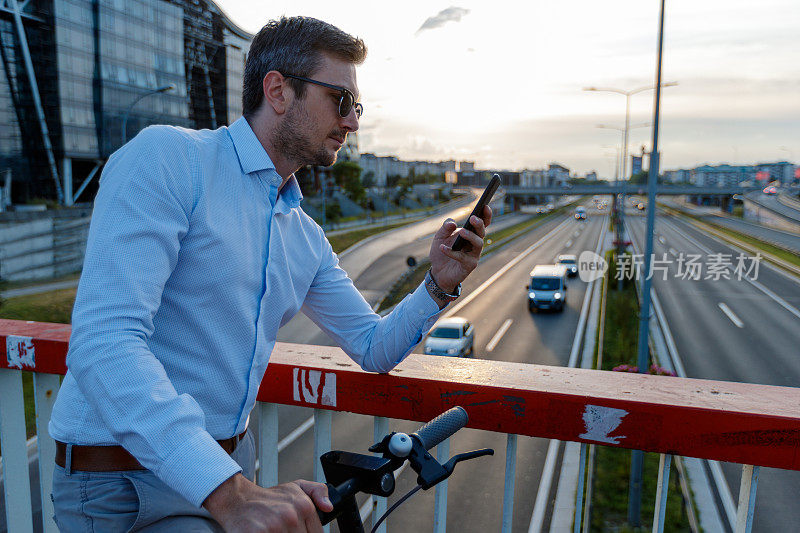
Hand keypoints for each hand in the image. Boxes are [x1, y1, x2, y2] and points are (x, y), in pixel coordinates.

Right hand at [203, 474, 332, 531]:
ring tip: (274, 531)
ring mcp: (275, 527)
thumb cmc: (267, 497)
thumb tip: (329, 507)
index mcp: (304, 506)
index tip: (297, 531)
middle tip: (283, 530)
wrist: (237, 499)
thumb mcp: (295, 487)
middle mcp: (291, 516)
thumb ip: (317, 492)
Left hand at [429, 205, 491, 295]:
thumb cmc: (441, 251)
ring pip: (478, 244)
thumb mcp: (440, 236)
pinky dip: (452, 252)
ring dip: (471, 237)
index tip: (485, 205)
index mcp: (471, 234)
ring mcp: (473, 255)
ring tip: (462, 232)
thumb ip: (445, 228)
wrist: (437, 271)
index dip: (486, 215)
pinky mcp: (468, 266)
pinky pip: (462, 257)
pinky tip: (442, 248)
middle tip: (473, 218)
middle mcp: (475, 244)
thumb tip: (452, 223)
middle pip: (482, 232)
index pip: (482, 224)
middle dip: (479, 224)